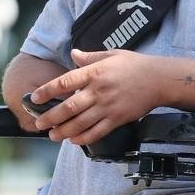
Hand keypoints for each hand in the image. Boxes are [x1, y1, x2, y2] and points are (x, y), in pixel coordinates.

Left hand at [29, 48, 163, 145]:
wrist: (159, 80)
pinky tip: (74, 140)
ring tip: (52, 135)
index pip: (65, 82)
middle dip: (51, 117)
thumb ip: (90, 57)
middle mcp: (98, 91)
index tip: (35, 98)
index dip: (47, 91)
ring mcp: (108, 107)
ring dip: (63, 131)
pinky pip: (97, 132)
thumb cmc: (135, 65)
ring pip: (81, 123)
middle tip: (39, 124)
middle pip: (69, 107)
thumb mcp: (111, 54)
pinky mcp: (117, 119)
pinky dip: (84, 138)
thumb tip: (73, 54)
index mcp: (94, 72)